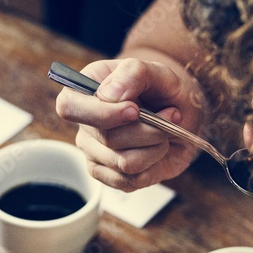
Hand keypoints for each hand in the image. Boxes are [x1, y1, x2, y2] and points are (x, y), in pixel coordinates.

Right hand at [55, 58, 206, 191]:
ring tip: (165, 132)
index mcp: (85, 90)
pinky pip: (131, 180)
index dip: (102, 113)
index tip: (134, 110)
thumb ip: (132, 74)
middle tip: (170, 114)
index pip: (69, 107)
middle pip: (106, 138)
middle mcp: (84, 124)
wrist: (182, 115)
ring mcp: (94, 153)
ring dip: (156, 147)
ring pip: (124, 162)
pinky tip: (158, 150)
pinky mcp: (108, 175)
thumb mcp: (156, 72)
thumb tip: (108, 96)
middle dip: (148, 129)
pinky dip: (155, 165)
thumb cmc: (163, 91)